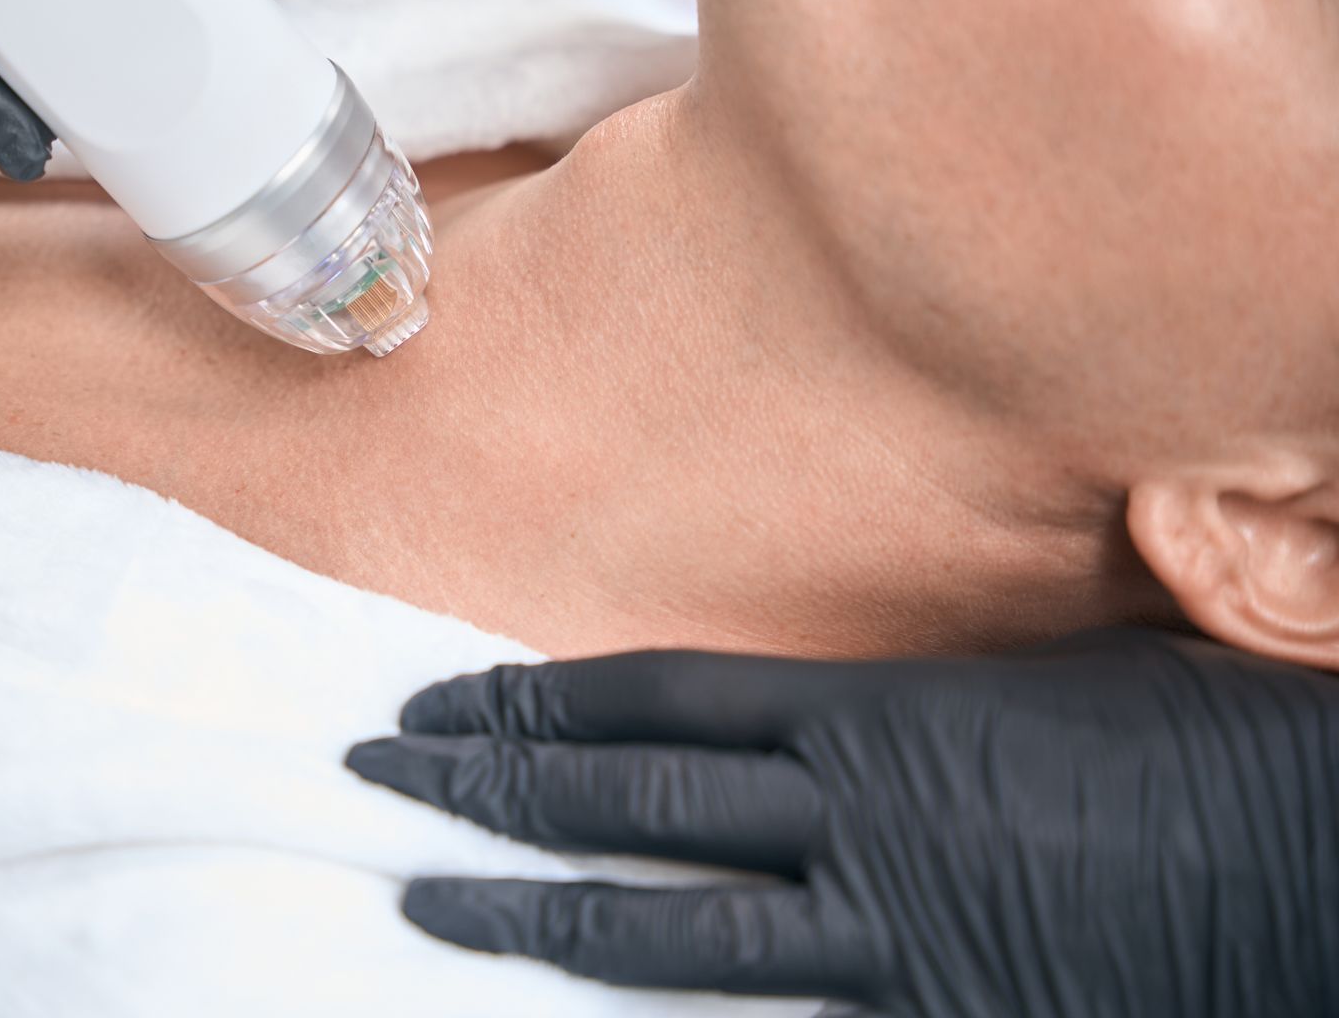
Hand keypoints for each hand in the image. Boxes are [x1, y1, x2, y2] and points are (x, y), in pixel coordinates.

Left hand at [346, 628, 1338, 1016]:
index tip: (446, 700)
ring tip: (428, 903)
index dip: (539, 702)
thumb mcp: (1053, 686)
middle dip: (492, 787)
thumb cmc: (1206, 750)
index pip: (658, 701)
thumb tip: (841, 716)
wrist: (1327, 858)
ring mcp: (892, 938)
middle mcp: (858, 818)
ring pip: (669, 927)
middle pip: (629, 799)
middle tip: (380, 775)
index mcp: (882, 712)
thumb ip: (922, 706)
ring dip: (537, 911)